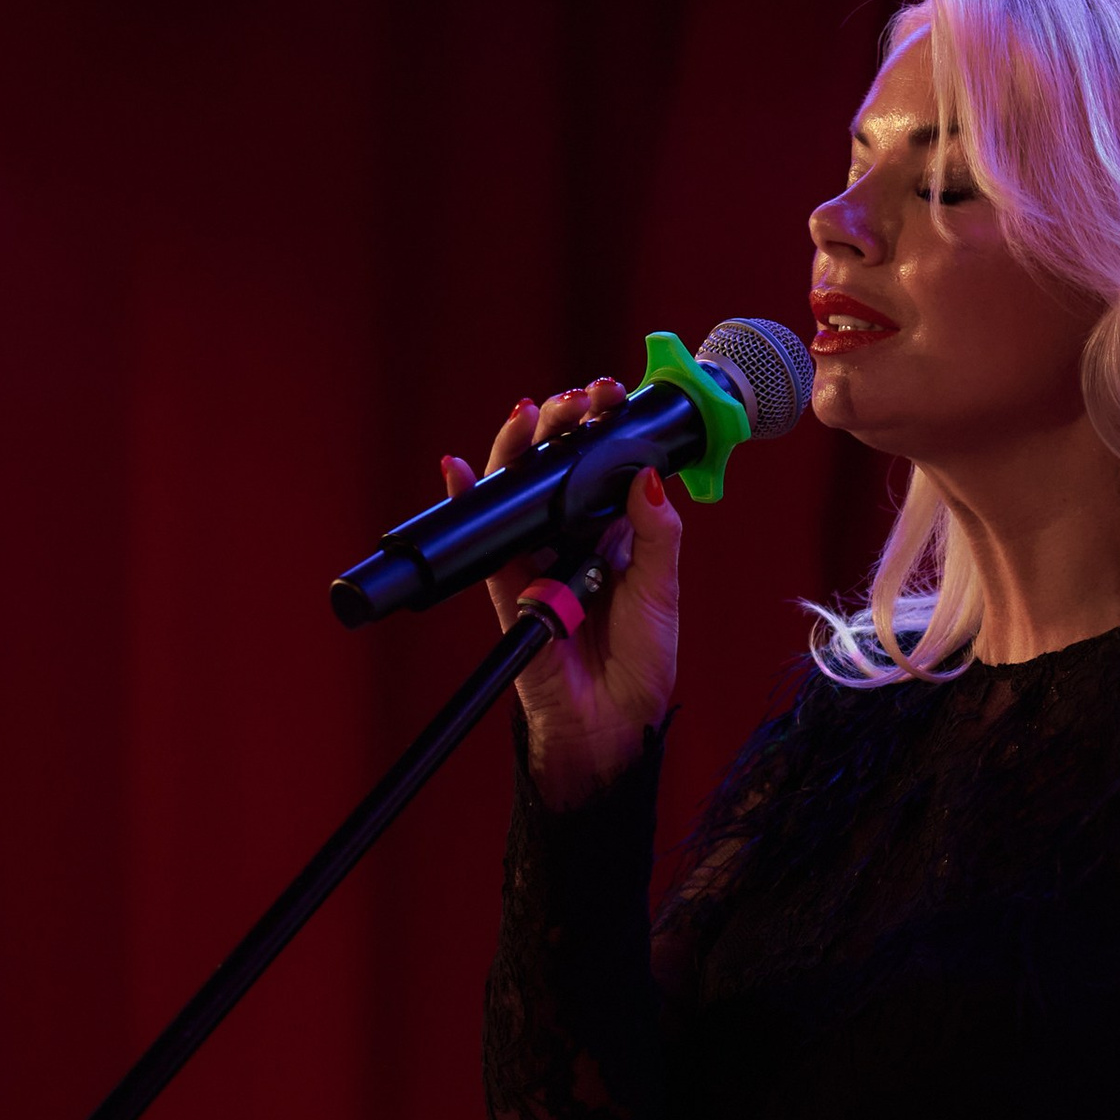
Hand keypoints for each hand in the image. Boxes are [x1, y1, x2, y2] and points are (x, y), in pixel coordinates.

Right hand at [440, 380, 681, 807]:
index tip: (610, 397)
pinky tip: (459, 469)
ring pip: (519, 491)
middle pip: (557, 469)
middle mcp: (572, 539)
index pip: (602, 468)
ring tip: (529, 415)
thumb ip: (656, 531)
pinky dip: (468, 500)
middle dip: (562, 426)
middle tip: (576, 399)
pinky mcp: (506, 585)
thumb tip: (648, 474)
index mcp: (614, 535)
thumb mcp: (661, 589)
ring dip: (519, 449)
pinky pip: (484, 539)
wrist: (609, 722)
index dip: (602, 430)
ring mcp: (536, 558)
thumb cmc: (641, 662)